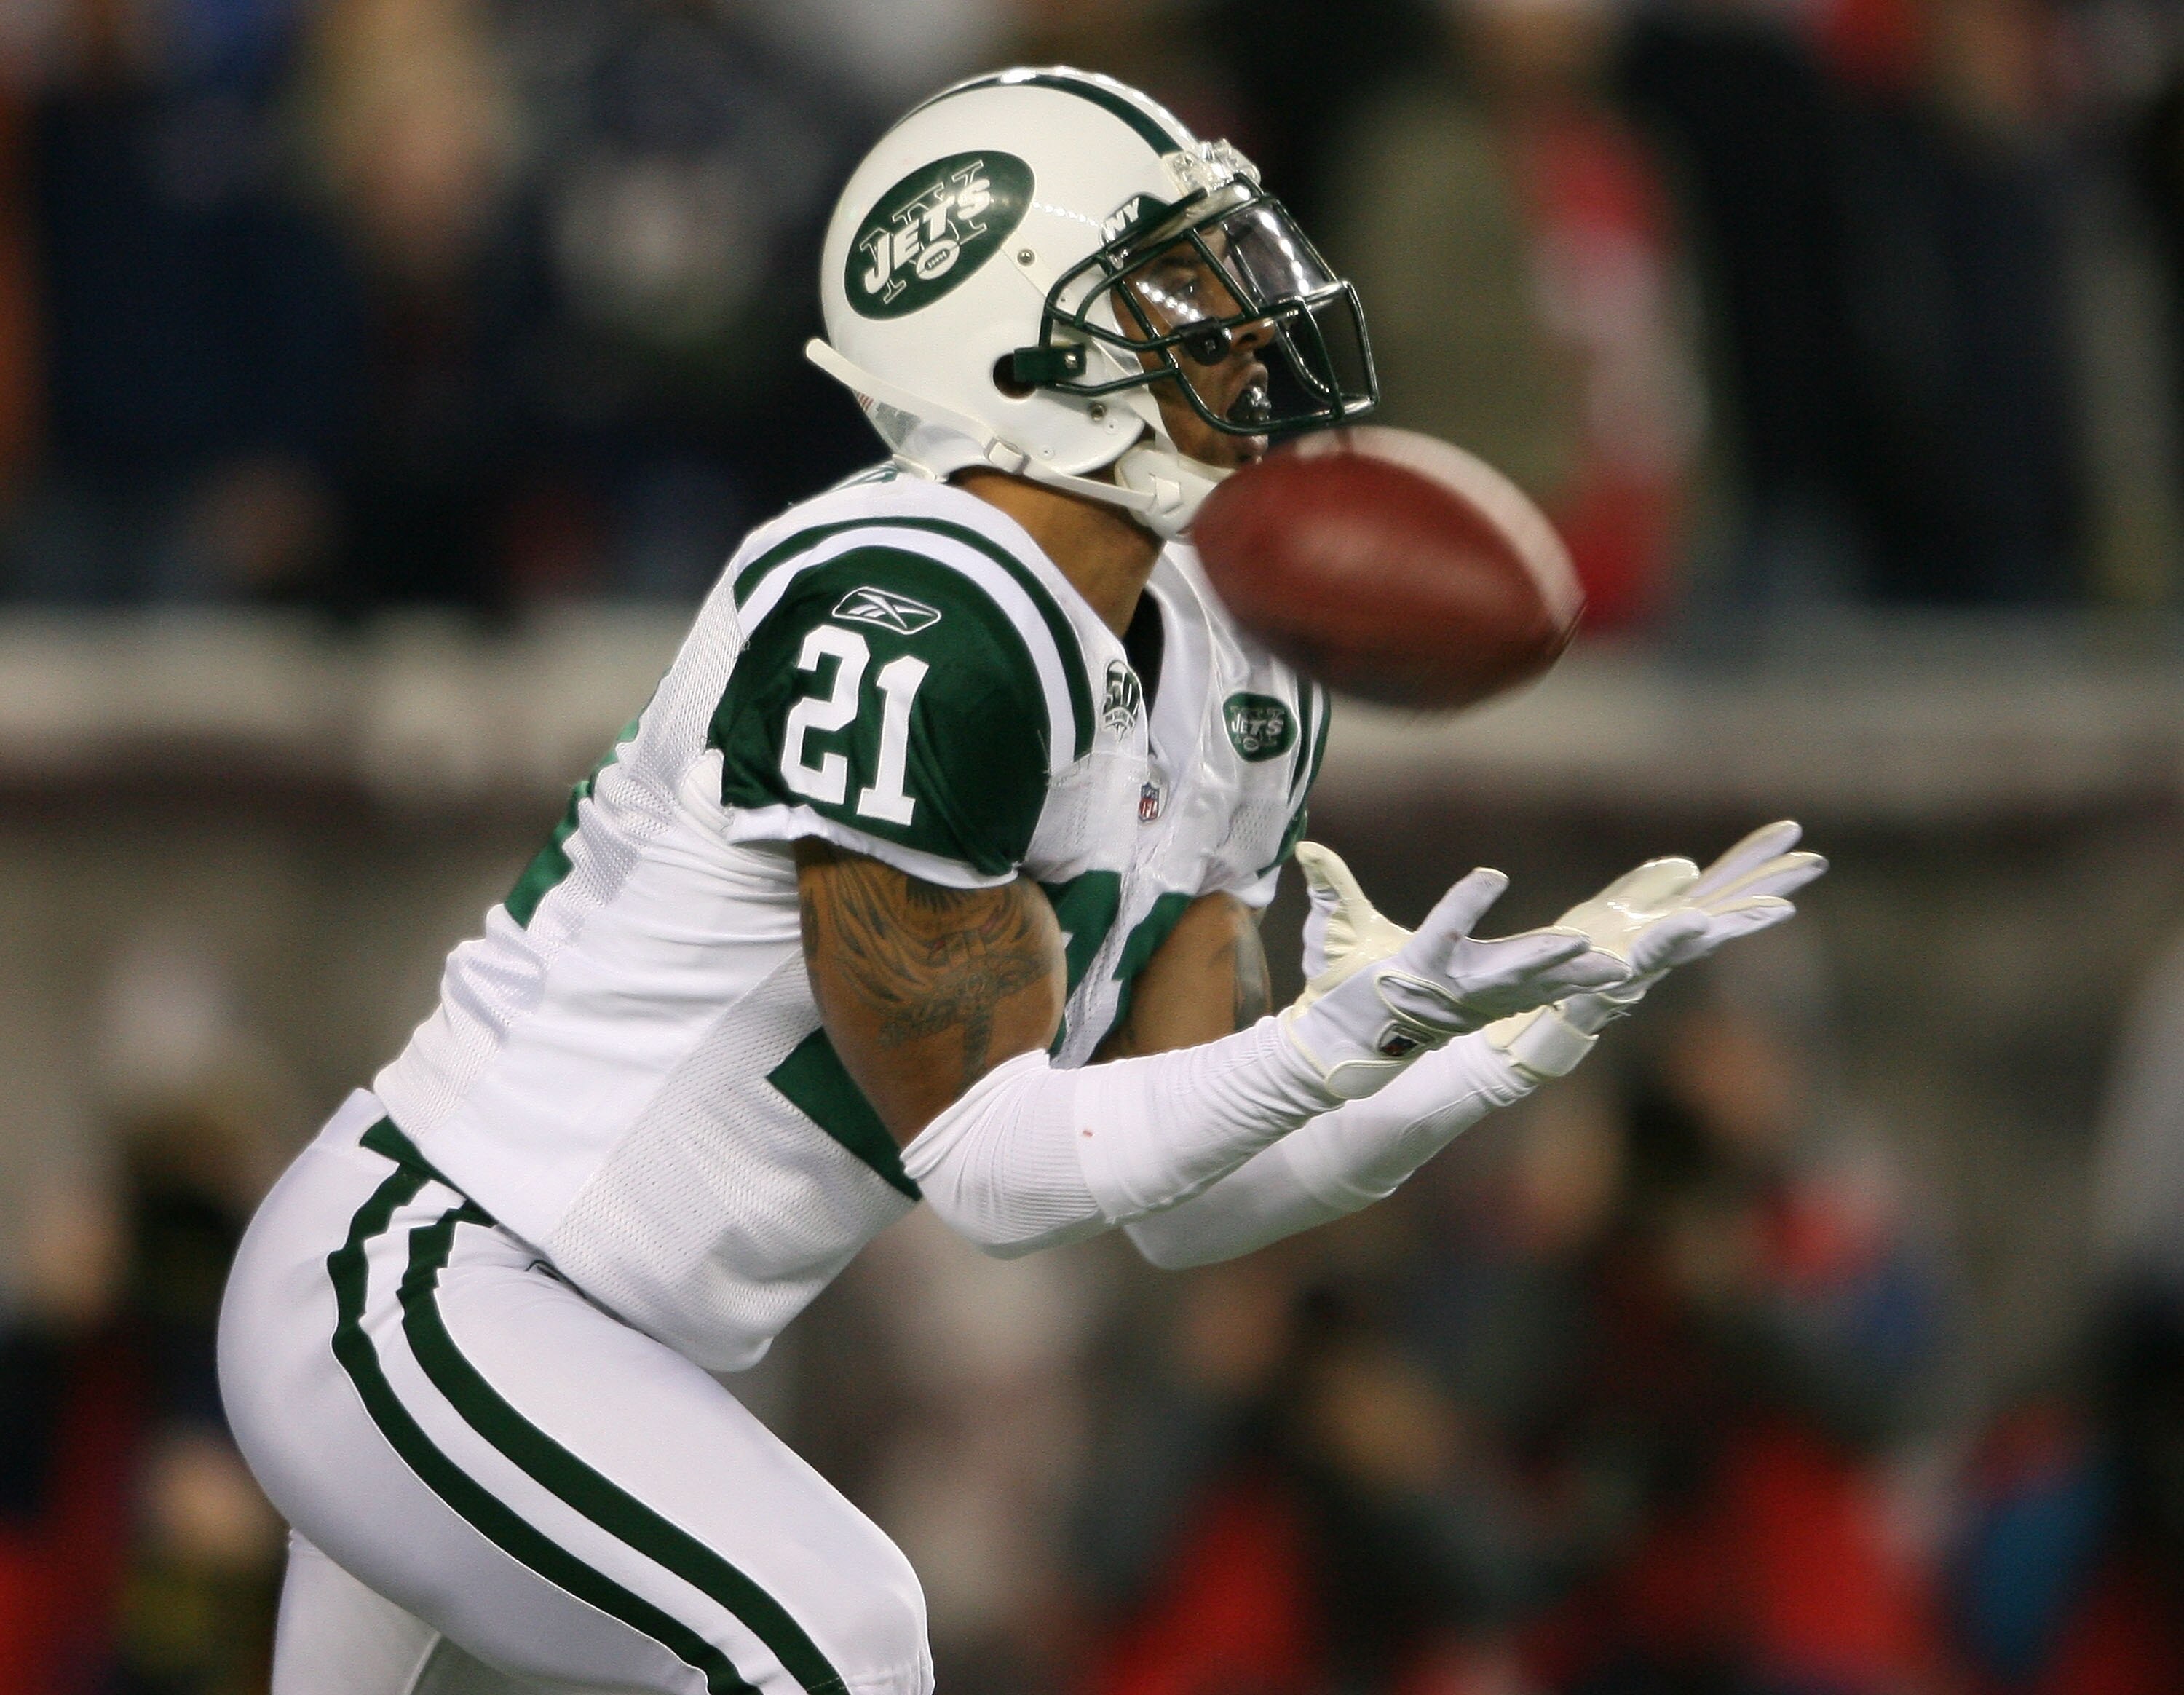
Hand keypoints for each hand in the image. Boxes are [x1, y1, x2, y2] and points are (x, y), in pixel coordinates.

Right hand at [1286, 866, 1629, 1097]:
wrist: (1352, 1044)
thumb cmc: (1342, 985)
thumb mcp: (1331, 935)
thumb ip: (1329, 888)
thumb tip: (1309, 846)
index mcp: (1415, 965)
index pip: (1443, 929)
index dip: (1467, 903)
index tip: (1492, 876)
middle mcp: (1451, 987)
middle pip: (1503, 970)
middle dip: (1542, 957)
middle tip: (1578, 944)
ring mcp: (1475, 1002)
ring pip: (1533, 986)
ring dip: (1575, 975)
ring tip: (1617, 965)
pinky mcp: (1490, 1007)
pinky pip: (1538, 994)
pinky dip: (1572, 983)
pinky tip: (1609, 973)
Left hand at [1487, 821, 1826, 1078]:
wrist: (1537, 1006)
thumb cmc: (1575, 959)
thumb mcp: (1612, 910)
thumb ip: (1649, 889)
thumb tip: (1687, 866)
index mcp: (1669, 920)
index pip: (1721, 883)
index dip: (1754, 857)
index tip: (1791, 829)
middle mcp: (1669, 940)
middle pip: (1728, 906)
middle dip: (1769, 884)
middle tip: (1816, 860)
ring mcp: (1649, 959)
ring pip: (1704, 934)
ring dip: (1740, 918)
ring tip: (1781, 904)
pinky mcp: (1619, 975)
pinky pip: (1651, 954)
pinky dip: (1675, 938)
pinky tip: (1699, 920)